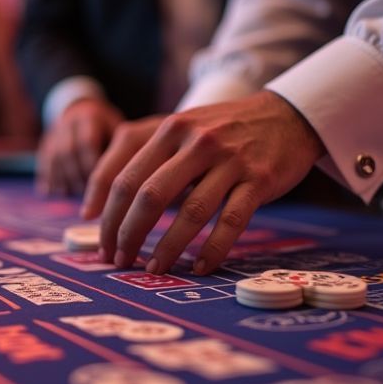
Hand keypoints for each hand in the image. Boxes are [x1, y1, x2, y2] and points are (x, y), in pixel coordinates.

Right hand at [36, 97, 123, 195]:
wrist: (81, 109)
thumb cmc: (105, 126)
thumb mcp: (115, 128)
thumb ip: (116, 148)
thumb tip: (116, 177)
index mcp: (88, 117)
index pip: (87, 142)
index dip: (91, 164)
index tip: (101, 183)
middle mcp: (68, 123)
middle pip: (68, 152)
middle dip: (77, 174)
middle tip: (87, 194)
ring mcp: (54, 133)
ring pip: (54, 158)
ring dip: (62, 179)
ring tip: (71, 194)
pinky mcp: (44, 143)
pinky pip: (42, 161)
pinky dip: (46, 178)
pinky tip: (49, 192)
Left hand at [81, 91, 323, 275]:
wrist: (286, 114)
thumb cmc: (221, 129)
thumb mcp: (179, 127)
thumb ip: (141, 155)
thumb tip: (96, 204)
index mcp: (169, 129)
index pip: (125, 177)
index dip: (107, 215)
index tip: (99, 242)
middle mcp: (196, 142)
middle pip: (149, 196)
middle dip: (128, 234)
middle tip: (119, 260)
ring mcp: (230, 160)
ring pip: (191, 212)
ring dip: (167, 247)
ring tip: (154, 269)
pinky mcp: (259, 179)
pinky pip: (231, 221)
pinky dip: (213, 249)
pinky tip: (200, 267)